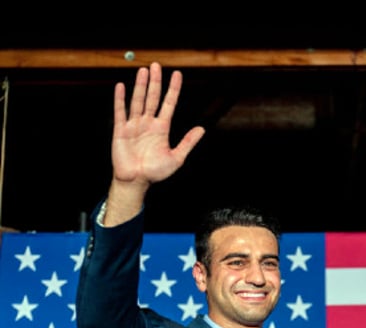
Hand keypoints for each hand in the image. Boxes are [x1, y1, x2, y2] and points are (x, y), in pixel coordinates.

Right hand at [112, 62, 204, 188]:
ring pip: (138, 100)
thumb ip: (188, 142)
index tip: (177, 74)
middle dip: (156, 82)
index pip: (169, 104)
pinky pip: (120, 111)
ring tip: (143, 70)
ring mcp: (134, 125)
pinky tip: (121, 86)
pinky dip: (120, 99)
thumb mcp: (176, 157)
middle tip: (157, 65)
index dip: (173, 89)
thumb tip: (202, 129)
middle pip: (153, 98)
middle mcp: (148, 123)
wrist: (136, 181)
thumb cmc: (155, 172)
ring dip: (141, 86)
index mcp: (162, 128)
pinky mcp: (121, 130)